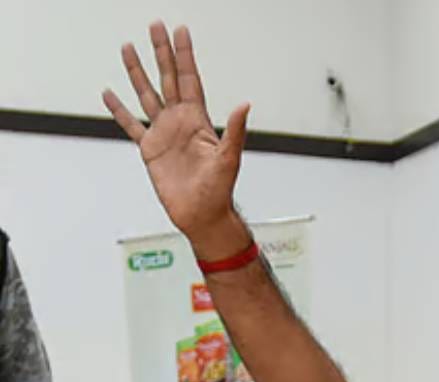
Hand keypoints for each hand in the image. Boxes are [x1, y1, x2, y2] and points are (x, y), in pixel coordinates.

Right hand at [102, 22, 249, 256]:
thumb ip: (235, 131)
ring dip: (137, 72)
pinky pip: (131, 125)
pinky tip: (109, 93)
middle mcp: (180, 121)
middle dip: (162, 52)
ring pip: (147, 94)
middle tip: (155, 26)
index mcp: (198, 120)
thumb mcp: (229, 158)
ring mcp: (164, 133)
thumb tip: (244, 105)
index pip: (190, 79)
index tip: (180, 32)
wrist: (201, 214)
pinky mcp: (149, 149)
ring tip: (128, 47)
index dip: (185, 56)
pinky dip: (119, 110)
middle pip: (168, 78)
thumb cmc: (219, 189)